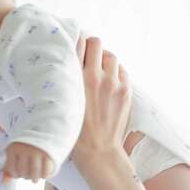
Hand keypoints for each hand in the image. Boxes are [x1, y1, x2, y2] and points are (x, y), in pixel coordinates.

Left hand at [2, 142, 53, 182]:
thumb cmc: (25, 149)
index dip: (15, 174)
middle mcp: (24, 148)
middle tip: (27, 174)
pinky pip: (45, 172)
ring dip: (34, 179)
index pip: (12, 170)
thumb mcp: (14, 155)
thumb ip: (8, 169)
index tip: (18, 172)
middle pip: (23, 172)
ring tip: (34, 178)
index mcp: (13, 148)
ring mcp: (36, 151)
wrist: (43, 135)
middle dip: (25, 176)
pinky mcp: (48, 154)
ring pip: (34, 174)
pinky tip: (42, 174)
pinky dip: (44, 176)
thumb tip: (5, 182)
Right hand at [73, 36, 131, 165]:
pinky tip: (110, 80)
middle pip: (97, 43)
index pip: (78, 44)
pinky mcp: (125, 91)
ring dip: (104, 58)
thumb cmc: (75, 128)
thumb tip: (70, 62)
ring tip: (100, 68)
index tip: (76, 40)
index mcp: (76, 78)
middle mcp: (95, 77)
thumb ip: (67, 79)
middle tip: (89, 53)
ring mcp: (113, 83)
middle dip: (92, 45)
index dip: (77, 39)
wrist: (98, 149)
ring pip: (111, 56)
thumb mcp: (64, 99)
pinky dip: (116, 71)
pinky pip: (122, 71)